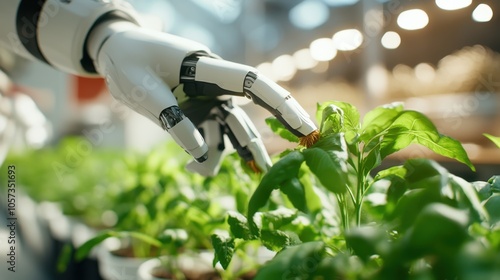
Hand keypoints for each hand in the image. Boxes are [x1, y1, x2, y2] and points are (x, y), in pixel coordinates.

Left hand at [87, 20, 317, 175]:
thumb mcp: (142, 90)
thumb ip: (171, 119)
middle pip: (252, 107)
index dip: (279, 102)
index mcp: (204, 68)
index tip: (303, 123)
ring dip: (235, 154)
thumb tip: (198, 153)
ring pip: (231, 131)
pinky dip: (204, 156)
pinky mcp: (198, 113)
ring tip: (235, 176)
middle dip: (278, 126)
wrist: (115, 52)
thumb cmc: (127, 61)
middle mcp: (213, 85)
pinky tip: (191, 169)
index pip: (250, 82)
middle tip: (308, 145)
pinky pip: (210, 138)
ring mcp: (207, 100)